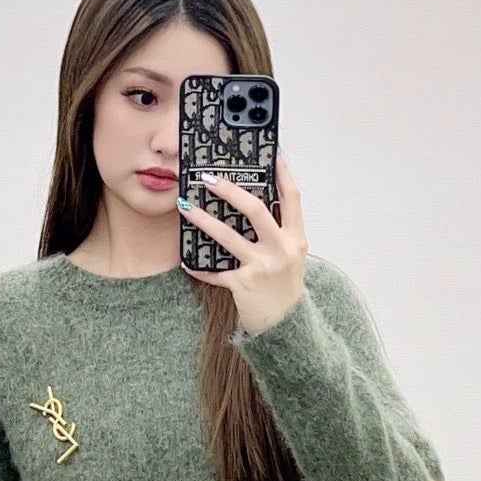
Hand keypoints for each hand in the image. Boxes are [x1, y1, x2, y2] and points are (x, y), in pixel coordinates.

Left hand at [180, 151, 307, 335]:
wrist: (287, 327)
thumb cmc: (284, 287)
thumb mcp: (290, 257)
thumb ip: (278, 233)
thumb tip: (253, 204)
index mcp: (296, 239)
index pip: (292, 198)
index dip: (283, 174)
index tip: (272, 153)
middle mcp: (282, 250)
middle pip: (256, 210)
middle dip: (231, 190)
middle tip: (209, 178)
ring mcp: (262, 267)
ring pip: (228, 236)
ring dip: (203, 219)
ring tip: (184, 206)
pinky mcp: (244, 285)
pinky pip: (216, 272)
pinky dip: (200, 268)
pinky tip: (187, 262)